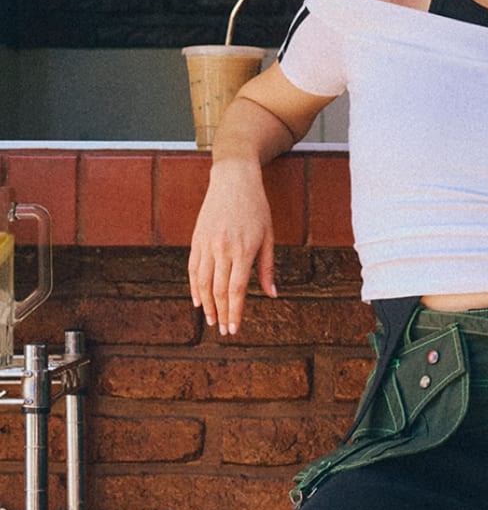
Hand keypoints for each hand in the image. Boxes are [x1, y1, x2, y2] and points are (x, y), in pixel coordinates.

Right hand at [188, 162, 275, 335]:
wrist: (233, 179)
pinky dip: (194, 286)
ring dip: (206, 304)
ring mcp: (206, 244)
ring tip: (210, 320)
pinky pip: (193, 268)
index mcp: (243, 249)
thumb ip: (267, 267)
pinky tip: (197, 300)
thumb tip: (272, 294)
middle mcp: (222, 248)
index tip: (234, 328)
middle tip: (223, 331)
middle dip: (221, 313)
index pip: (236, 289)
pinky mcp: (196, 239)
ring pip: (202, 282)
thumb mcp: (268, 236)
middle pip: (218, 290)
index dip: (235, 311)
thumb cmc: (256, 208)